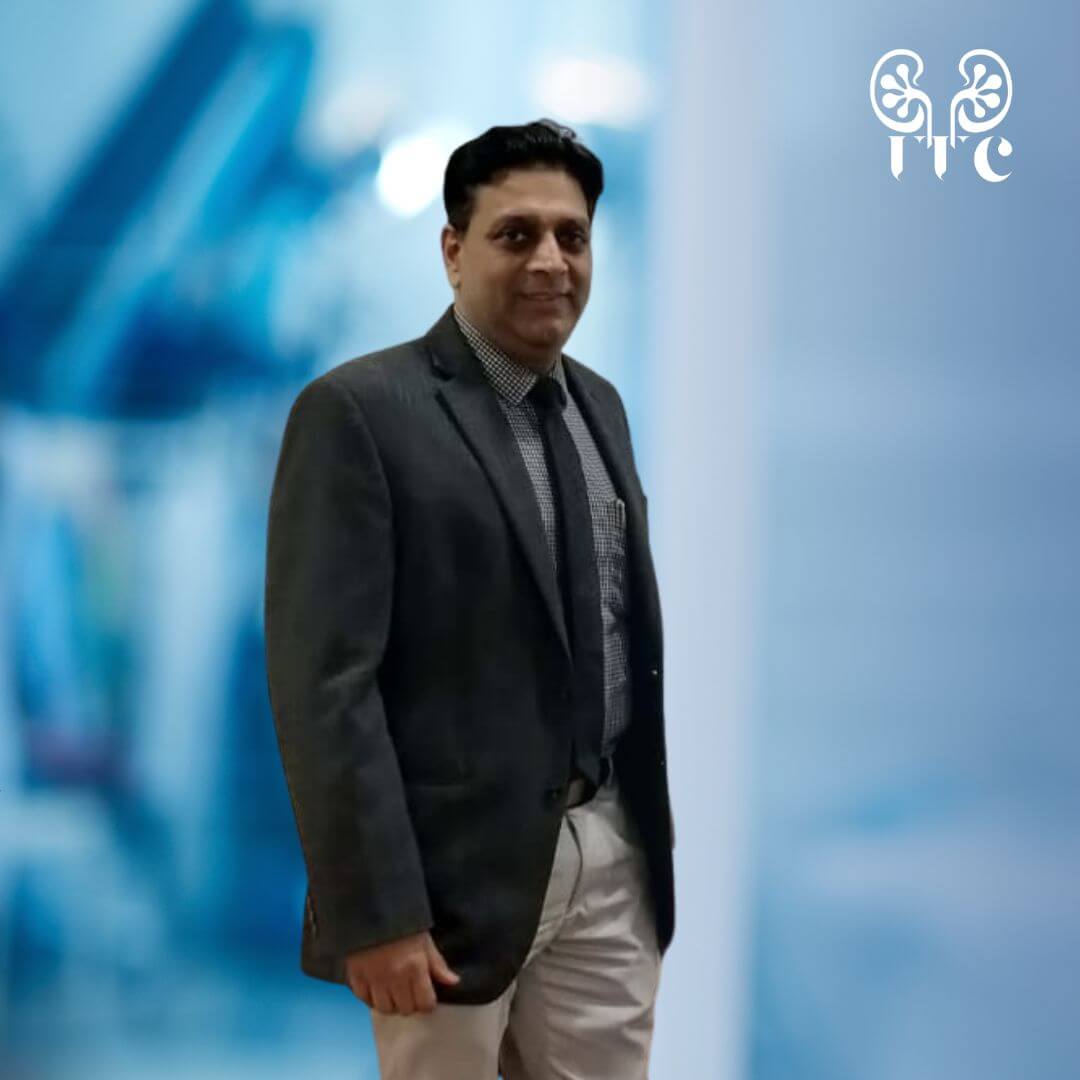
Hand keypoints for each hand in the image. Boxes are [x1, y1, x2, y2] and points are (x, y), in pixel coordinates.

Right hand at [345, 930, 459, 1014]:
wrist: (373, 907)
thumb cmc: (403, 923)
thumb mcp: (425, 940)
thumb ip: (437, 964)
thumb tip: (453, 982)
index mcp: (415, 968)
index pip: (425, 1004)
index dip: (427, 1002)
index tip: (425, 994)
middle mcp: (394, 978)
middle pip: (405, 1009)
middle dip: (410, 1003)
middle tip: (409, 991)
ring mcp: (373, 979)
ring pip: (384, 1009)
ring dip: (390, 1003)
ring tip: (392, 992)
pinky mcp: (355, 976)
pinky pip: (364, 1000)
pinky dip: (370, 998)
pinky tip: (376, 988)